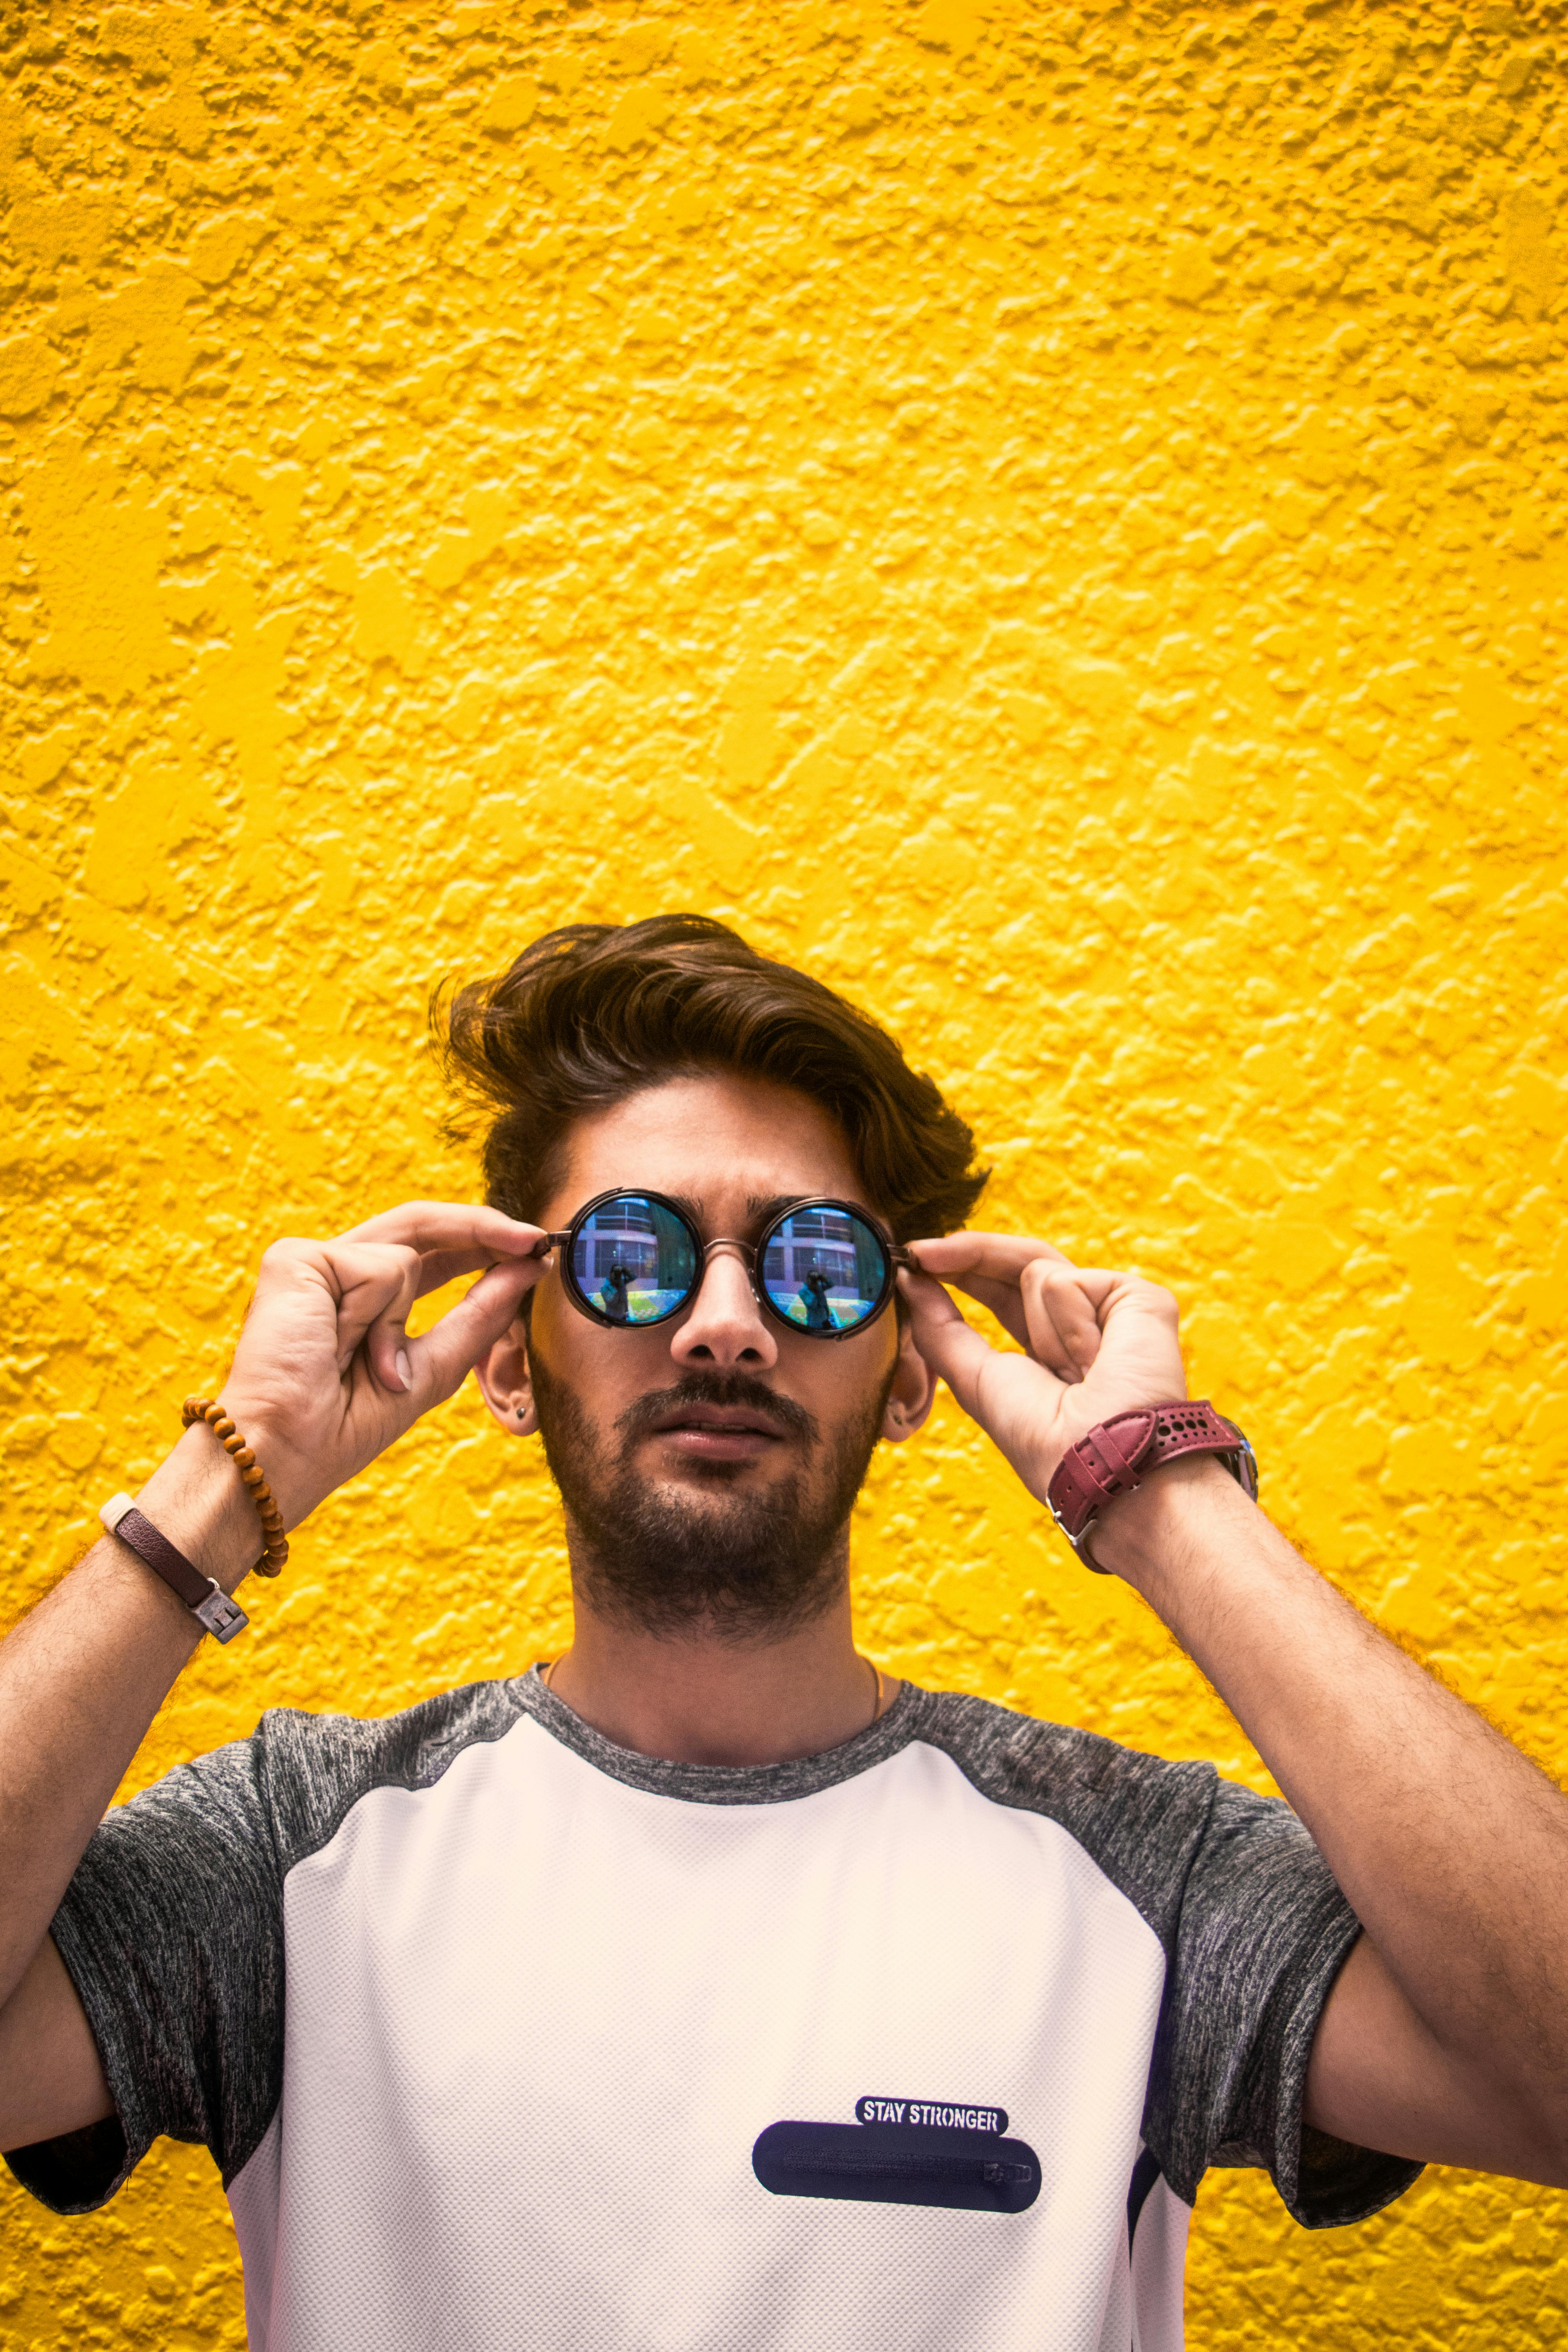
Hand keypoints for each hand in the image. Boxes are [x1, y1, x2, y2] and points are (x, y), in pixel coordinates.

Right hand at [214, 1202, 547, 1528]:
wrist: (288, 1450)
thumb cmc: (347, 1425)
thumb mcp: (432, 1368)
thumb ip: (478, 1315)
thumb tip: (527, 1266)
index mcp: (363, 1299)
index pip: (430, 1252)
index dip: (482, 1243)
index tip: (535, 1248)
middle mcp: (336, 1272)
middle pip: (421, 1225)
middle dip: (483, 1229)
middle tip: (534, 1239)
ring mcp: (313, 1262)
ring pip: (405, 1252)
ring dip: (400, 1322)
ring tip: (368, 1368)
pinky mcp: (296, 1258)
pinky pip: (378, 1265)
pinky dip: (375, 1315)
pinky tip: (339, 1347)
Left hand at [898, 1233, 1186, 1507]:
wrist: (1100, 1462)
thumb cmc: (1043, 1441)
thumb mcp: (975, 1380)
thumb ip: (941, 1328)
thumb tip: (910, 1280)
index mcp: (1047, 1349)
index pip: (1000, 1289)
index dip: (961, 1269)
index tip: (914, 1258)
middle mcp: (1081, 1324)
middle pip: (1018, 1263)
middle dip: (967, 1255)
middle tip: (920, 1253)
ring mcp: (1112, 1311)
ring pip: (1038, 1269)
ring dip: (1038, 1325)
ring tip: (1072, 1373)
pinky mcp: (1139, 1299)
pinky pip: (1069, 1280)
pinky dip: (1067, 1319)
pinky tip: (1092, 1360)